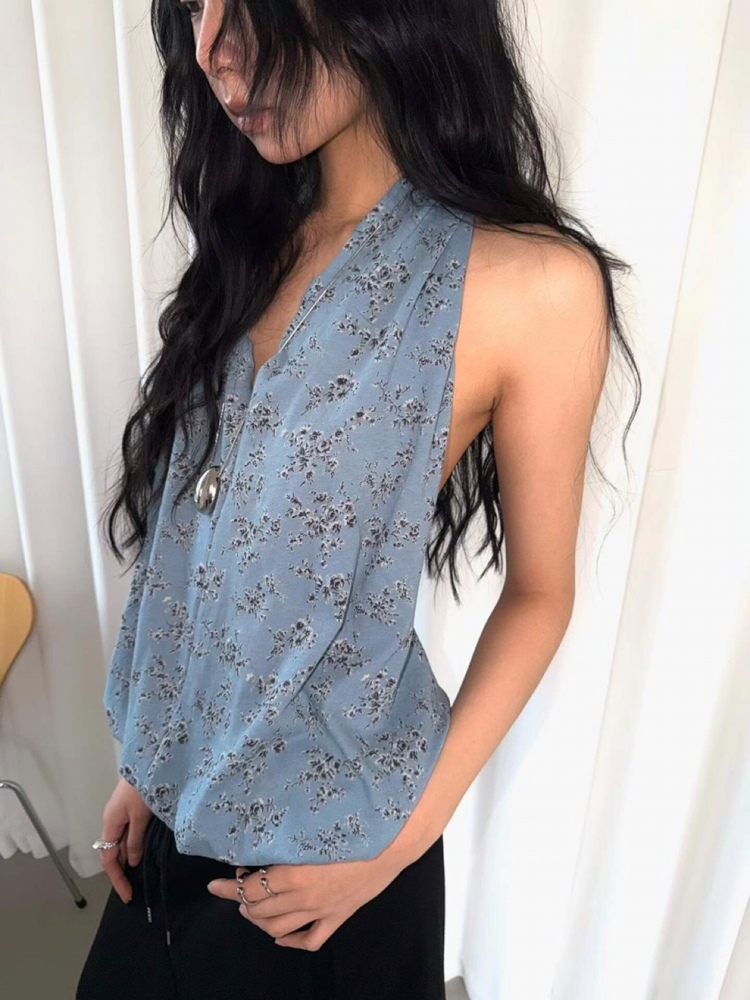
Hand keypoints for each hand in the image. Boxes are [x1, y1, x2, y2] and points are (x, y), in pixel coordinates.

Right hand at [98, 777, 153, 903]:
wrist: (149, 759)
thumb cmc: (142, 788)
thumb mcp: (140, 817)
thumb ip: (135, 840)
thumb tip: (132, 862)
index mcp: (110, 824)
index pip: (109, 859)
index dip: (118, 879)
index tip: (128, 896)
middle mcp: (112, 819)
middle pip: (113, 852)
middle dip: (122, 871)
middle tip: (134, 888)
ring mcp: (121, 812)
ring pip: (121, 842)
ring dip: (128, 858)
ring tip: (139, 874)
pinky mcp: (131, 806)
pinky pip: (128, 832)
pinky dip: (134, 844)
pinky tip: (143, 849)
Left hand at [206, 848, 406, 950]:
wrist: (391, 842)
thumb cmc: (354, 826)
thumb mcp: (312, 829)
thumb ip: (286, 836)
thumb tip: (262, 837)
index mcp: (294, 873)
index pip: (251, 888)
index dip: (230, 888)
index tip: (215, 884)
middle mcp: (304, 897)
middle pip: (259, 910)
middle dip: (241, 902)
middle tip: (234, 891)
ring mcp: (321, 910)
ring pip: (278, 929)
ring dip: (259, 921)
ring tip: (252, 909)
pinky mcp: (338, 917)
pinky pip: (310, 940)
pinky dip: (291, 941)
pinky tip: (281, 937)